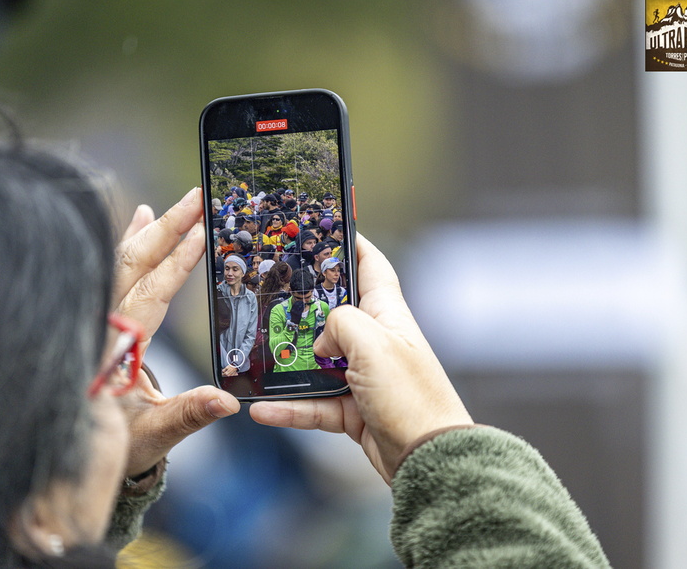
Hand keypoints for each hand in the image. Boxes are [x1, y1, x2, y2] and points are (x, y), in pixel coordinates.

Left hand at [113, 188, 239, 476]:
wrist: (78, 453)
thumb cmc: (120, 442)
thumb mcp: (155, 434)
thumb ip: (190, 414)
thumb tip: (228, 400)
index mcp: (114, 348)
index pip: (150, 293)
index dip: (178, 262)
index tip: (203, 232)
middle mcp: (99, 324)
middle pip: (131, 266)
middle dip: (166, 229)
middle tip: (195, 199)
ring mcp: (93, 317)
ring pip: (116, 263)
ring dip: (147, 232)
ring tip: (170, 204)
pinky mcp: (95, 315)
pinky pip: (107, 271)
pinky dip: (125, 244)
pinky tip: (139, 220)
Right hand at [249, 234, 472, 483]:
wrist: (428, 461)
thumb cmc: (411, 398)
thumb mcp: (373, 344)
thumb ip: (340, 324)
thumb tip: (321, 341)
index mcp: (388, 315)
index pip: (371, 266)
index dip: (352, 243)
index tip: (328, 226)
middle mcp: (375, 341)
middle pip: (333, 312)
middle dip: (304, 305)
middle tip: (272, 294)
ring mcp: (363, 376)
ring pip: (316, 361)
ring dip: (288, 363)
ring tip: (257, 359)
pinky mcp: (353, 409)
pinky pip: (313, 403)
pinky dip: (289, 407)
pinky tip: (263, 409)